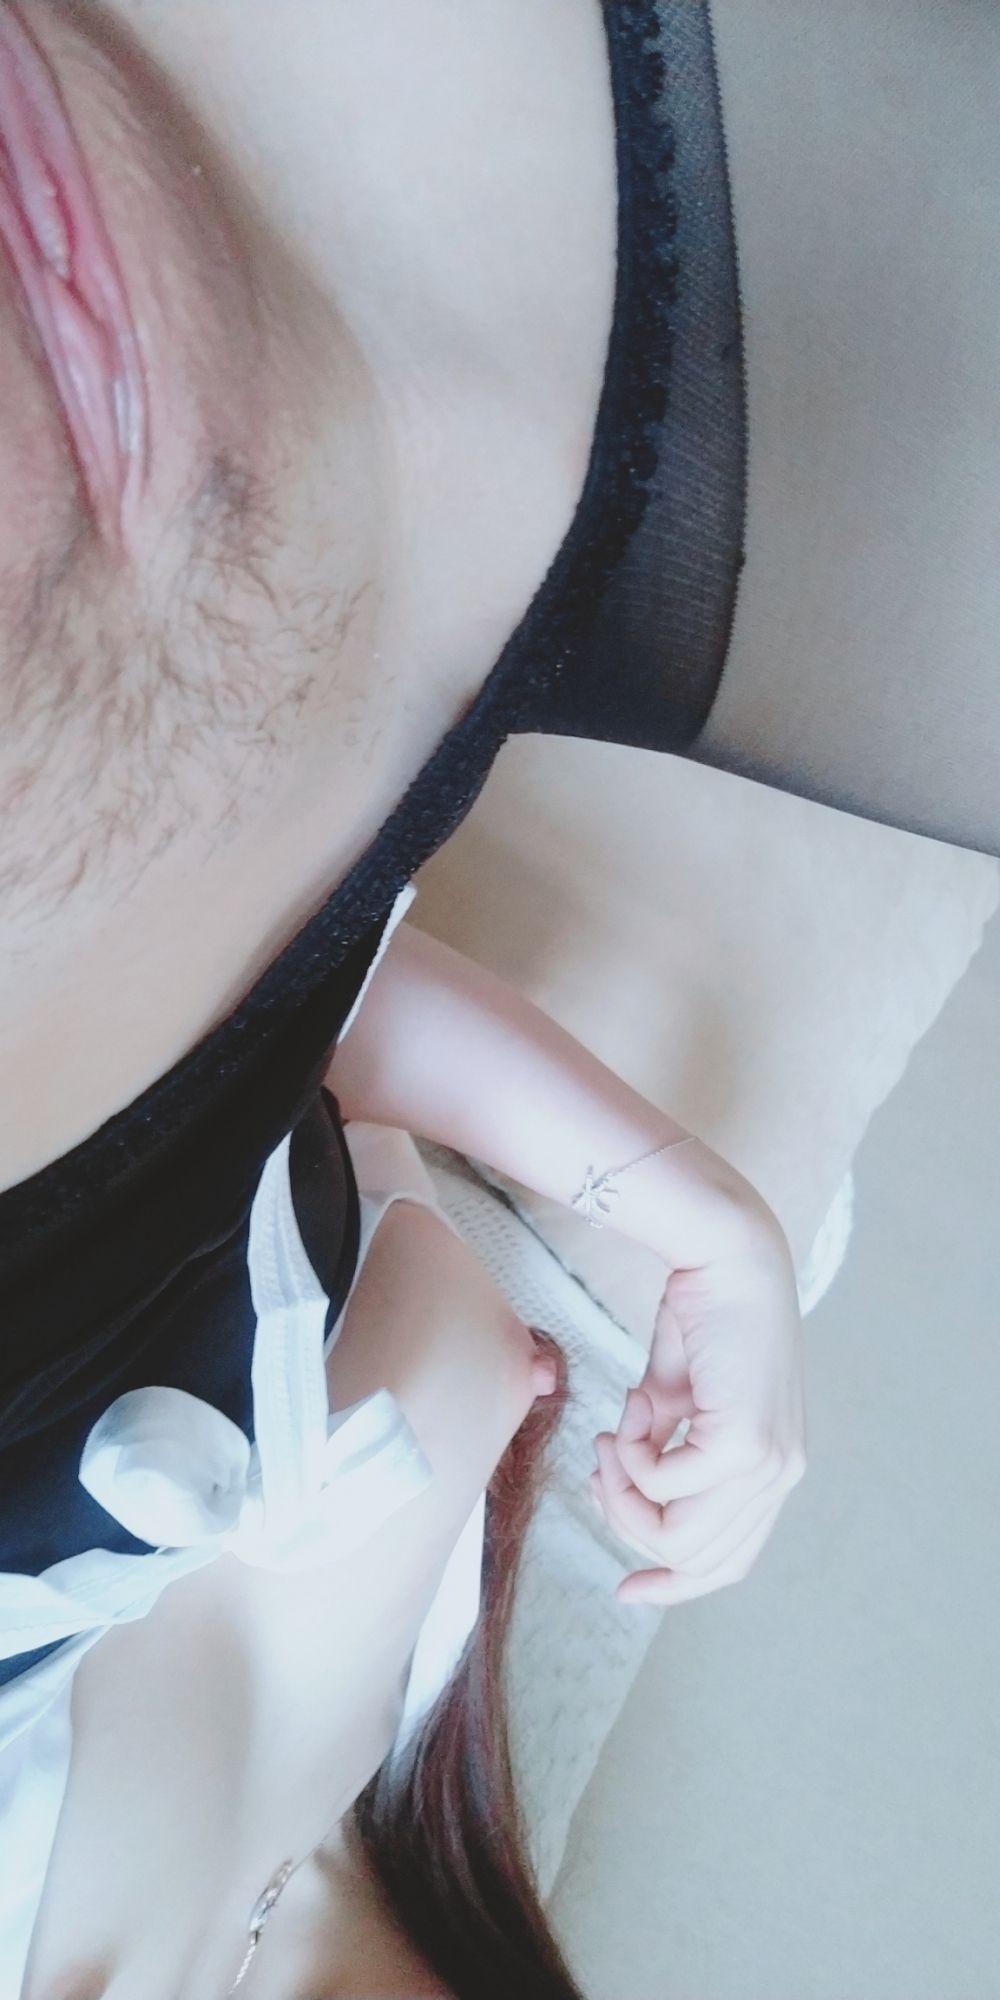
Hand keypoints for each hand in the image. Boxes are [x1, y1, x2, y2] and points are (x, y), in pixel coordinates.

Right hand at [590, 1218, 806, 1605]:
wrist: (726, 1253)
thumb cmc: (704, 1309)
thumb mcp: (676, 1393)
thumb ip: (662, 1444)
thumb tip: (624, 1483)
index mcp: (772, 1467)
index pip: (730, 1559)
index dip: (675, 1583)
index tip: (626, 1588)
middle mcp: (780, 1474)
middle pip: (697, 1558)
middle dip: (629, 1525)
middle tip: (600, 1467)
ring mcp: (767, 1463)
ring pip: (679, 1536)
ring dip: (624, 1492)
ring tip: (611, 1436)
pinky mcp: (743, 1444)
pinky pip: (665, 1489)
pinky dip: (632, 1460)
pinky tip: (629, 1410)